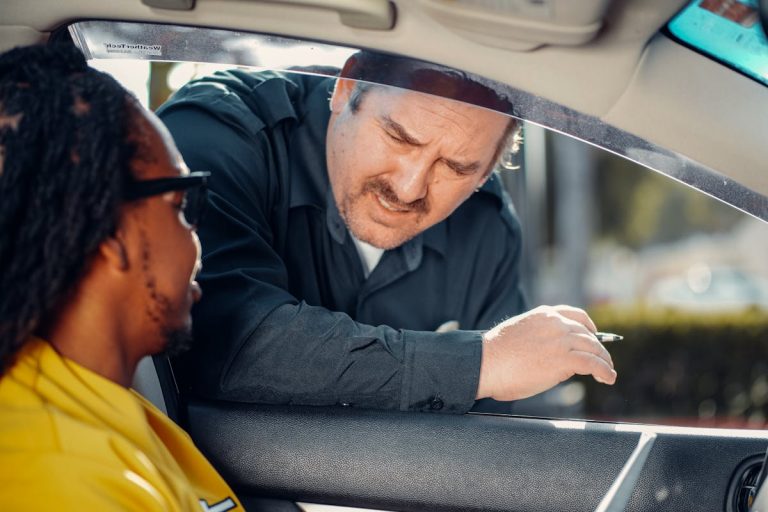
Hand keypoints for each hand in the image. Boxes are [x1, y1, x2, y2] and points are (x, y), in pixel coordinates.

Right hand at [476, 305, 616, 400]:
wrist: (484, 363)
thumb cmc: (494, 355)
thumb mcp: (520, 335)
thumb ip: (538, 338)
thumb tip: (551, 354)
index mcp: (543, 315)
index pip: (575, 315)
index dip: (589, 326)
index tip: (594, 334)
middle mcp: (555, 323)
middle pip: (587, 334)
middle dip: (598, 348)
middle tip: (603, 360)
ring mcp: (561, 341)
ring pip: (594, 349)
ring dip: (604, 361)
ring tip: (608, 372)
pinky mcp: (564, 359)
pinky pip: (593, 364)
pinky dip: (604, 371)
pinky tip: (608, 378)